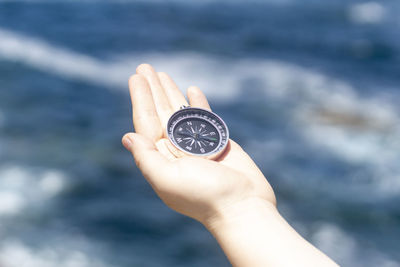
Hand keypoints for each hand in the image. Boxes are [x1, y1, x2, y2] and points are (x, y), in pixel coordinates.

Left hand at [122, 64, 275, 224]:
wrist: (243, 206)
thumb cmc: (205, 196)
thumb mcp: (168, 180)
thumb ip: (146, 158)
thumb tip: (126, 137)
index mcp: (162, 158)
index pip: (146, 122)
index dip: (140, 99)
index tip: (136, 77)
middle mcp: (176, 149)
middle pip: (160, 112)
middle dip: (152, 90)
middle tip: (144, 67)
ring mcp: (197, 144)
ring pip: (180, 112)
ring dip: (170, 92)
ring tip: (162, 74)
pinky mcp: (217, 141)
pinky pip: (204, 117)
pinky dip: (198, 103)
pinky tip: (192, 89)